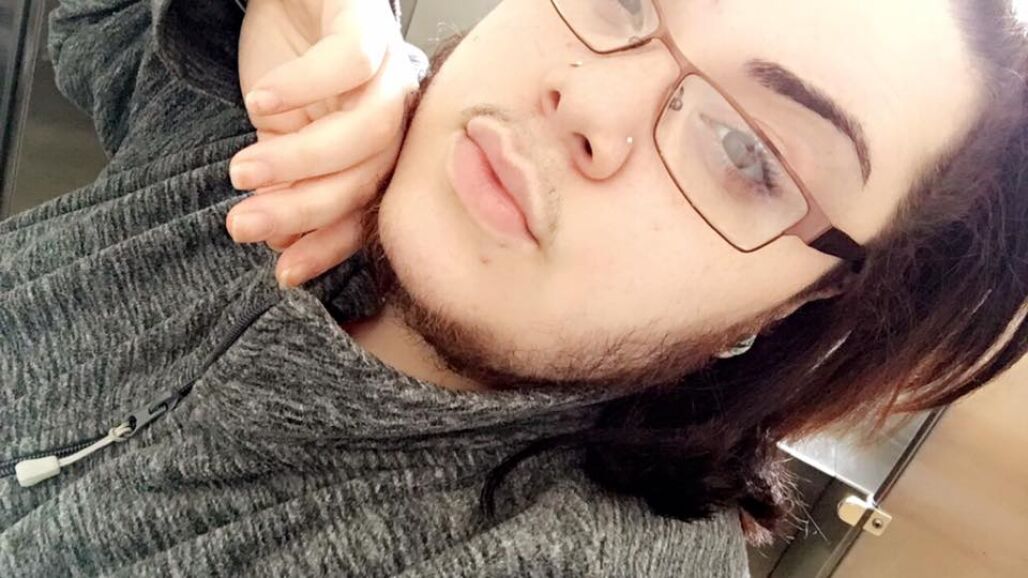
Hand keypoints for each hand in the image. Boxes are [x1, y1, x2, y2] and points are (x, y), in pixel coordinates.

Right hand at [229, 0, 418, 287]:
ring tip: (243, 171)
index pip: (368, 209)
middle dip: (304, 209)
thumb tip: (278, 243)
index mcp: (383, 151)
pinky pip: (352, 61)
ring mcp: (390, 69)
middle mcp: (399, 115)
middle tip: (242, 225)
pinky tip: (259, 103)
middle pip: (369, 176)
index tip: (284, 273)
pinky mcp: (369, 24)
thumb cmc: (293, 68)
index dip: (330, 245)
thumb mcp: (282, 137)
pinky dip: (305, 87)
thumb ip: (287, 185)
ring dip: (301, 160)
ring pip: (368, 130)